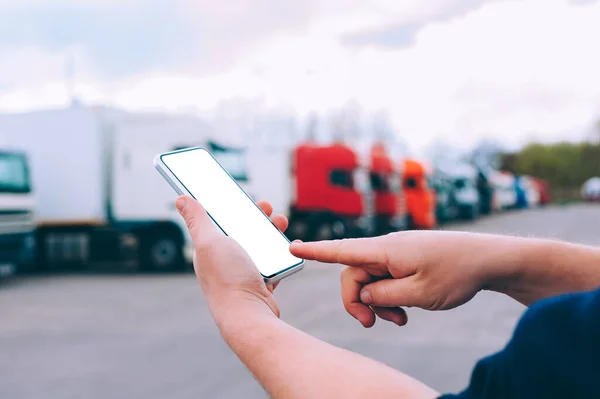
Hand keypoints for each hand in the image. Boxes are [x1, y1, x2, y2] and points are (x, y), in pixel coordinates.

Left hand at [176, 196, 287, 324]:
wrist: (250, 317)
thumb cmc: (227, 278)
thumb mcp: (209, 241)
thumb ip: (197, 219)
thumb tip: (180, 198)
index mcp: (209, 249)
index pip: (218, 220)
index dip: (230, 205)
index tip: (243, 194)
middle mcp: (224, 261)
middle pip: (242, 231)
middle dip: (256, 216)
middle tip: (268, 207)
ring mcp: (243, 273)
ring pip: (260, 245)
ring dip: (272, 232)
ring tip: (281, 223)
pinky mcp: (261, 284)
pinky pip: (273, 263)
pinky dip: (281, 254)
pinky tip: (288, 248)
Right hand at [290, 231, 502, 327]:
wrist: (488, 259)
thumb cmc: (456, 273)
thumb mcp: (419, 294)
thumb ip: (383, 295)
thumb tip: (361, 293)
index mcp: (386, 251)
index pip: (342, 251)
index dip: (315, 251)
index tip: (292, 247)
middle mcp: (387, 249)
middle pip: (354, 276)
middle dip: (358, 302)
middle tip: (373, 325)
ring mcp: (397, 255)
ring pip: (371, 281)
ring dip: (378, 304)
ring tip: (400, 320)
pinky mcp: (406, 261)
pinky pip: (386, 279)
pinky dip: (390, 298)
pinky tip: (406, 311)